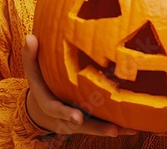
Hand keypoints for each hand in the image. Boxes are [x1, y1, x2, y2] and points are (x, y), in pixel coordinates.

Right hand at [22, 34, 137, 137]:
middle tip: (112, 130)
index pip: (57, 111)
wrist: (45, 108)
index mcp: (51, 105)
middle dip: (97, 128)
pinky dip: (120, 127)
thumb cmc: (41, 83)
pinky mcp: (91, 122)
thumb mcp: (32, 70)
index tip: (78, 118)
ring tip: (131, 129)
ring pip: (97, 128)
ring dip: (114, 129)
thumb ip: (30, 56)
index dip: (66, 115)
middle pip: (83, 126)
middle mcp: (66, 118)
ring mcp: (80, 122)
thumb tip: (30, 36)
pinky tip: (136, 126)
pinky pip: (105, 126)